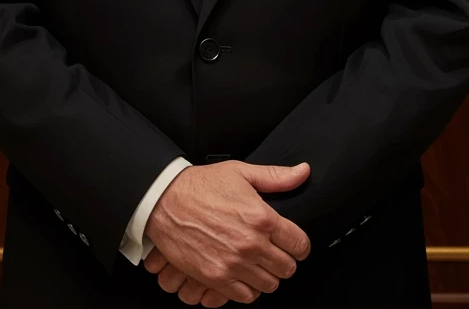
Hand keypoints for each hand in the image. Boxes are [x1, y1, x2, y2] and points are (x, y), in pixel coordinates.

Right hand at [143, 159, 310, 303]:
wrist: (165, 201)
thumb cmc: (201, 185)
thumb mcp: (241, 172)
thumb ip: (276, 176)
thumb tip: (303, 172)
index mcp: (262, 218)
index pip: (299, 244)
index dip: (300, 244)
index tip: (294, 243)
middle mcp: (251, 244)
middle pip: (287, 268)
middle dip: (285, 260)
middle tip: (275, 252)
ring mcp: (233, 264)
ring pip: (269, 285)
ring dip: (267, 275)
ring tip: (259, 263)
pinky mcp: (215, 278)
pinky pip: (245, 296)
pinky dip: (248, 288)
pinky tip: (244, 274)